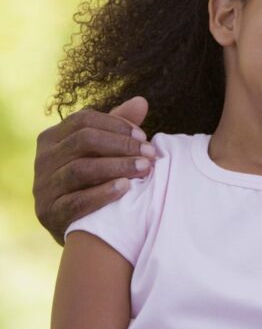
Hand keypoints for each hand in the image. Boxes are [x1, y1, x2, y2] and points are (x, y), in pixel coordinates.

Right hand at [34, 96, 153, 242]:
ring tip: (145, 169)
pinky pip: (76, 201)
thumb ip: (118, 126)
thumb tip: (142, 102)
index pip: (83, 120)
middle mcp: (42, 160)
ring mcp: (43, 187)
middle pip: (84, 141)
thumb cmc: (94, 179)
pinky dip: (103, 193)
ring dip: (118, 167)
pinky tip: (126, 187)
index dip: (117, 125)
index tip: (144, 136)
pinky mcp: (50, 213)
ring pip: (80, 169)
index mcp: (52, 138)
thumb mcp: (102, 151)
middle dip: (122, 145)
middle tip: (151, 154)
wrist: (80, 226)